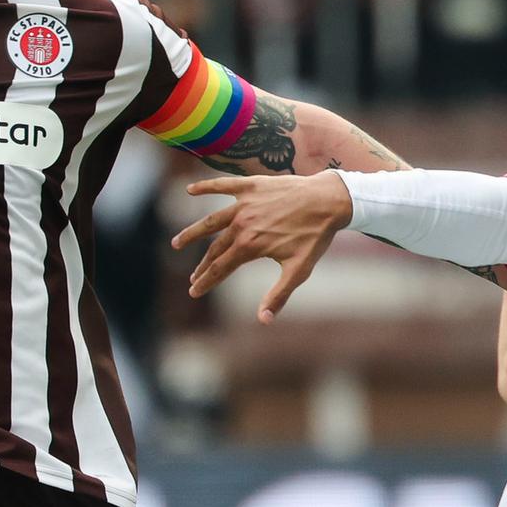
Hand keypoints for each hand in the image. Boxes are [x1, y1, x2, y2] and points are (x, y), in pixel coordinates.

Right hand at [173, 170, 352, 315]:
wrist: (328, 201)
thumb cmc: (315, 238)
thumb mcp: (298, 271)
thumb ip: (278, 295)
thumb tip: (263, 321)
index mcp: (250, 246)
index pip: (220, 268)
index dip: (206, 282)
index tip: (194, 292)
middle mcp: (241, 224)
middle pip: (214, 249)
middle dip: (202, 266)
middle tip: (192, 277)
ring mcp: (244, 204)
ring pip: (211, 220)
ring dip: (193, 232)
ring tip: (177, 243)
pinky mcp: (250, 186)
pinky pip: (222, 185)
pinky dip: (205, 187)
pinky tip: (189, 190)